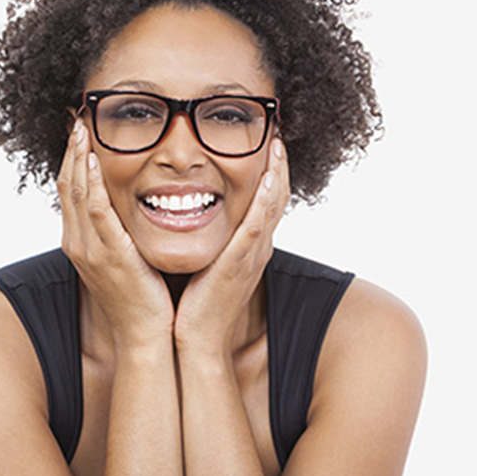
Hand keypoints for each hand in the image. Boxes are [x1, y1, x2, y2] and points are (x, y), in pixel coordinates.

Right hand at [56, 118, 173, 344]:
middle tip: (76, 118)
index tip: (79, 133)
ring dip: (79, 158)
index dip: (73, 161)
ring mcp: (90, 250)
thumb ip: (121, 234)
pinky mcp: (109, 255)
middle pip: (68, 186)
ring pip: (77, 193)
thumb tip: (129, 210)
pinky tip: (96, 161)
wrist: (145, 334)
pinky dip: (93, 184)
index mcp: (81, 244)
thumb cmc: (141, 298)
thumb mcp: (125, 260)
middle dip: (72, 151)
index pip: (71, 192)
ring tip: (82, 128)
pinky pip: (97, 212)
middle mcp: (78, 244)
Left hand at [174, 138, 290, 354]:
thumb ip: (214, 242)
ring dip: (277, 175)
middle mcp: (257, 249)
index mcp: (250, 248)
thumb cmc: (200, 305)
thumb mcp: (211, 265)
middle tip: (277, 136)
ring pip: (272, 208)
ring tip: (277, 146)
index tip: (268, 146)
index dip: (272, 174)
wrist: (198, 340)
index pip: (267, 203)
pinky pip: (256, 227)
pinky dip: (265, 202)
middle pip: (277, 200)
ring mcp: (252, 256)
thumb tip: (197, 219)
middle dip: (279, 167)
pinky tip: (267, 179)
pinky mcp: (239, 264)